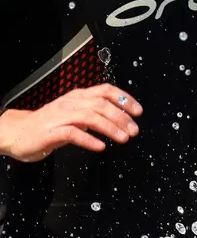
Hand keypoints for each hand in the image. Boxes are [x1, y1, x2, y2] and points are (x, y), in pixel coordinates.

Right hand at [0, 85, 142, 161]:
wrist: (17, 132)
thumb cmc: (48, 125)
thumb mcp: (74, 114)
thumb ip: (94, 114)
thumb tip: (121, 118)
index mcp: (78, 97)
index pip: (105, 90)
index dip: (124, 99)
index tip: (138, 112)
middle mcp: (70, 103)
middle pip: (101, 105)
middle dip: (121, 117)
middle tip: (134, 130)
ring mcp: (59, 116)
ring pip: (90, 117)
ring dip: (110, 128)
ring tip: (123, 138)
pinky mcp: (50, 132)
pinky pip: (72, 133)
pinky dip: (89, 139)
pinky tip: (100, 146)